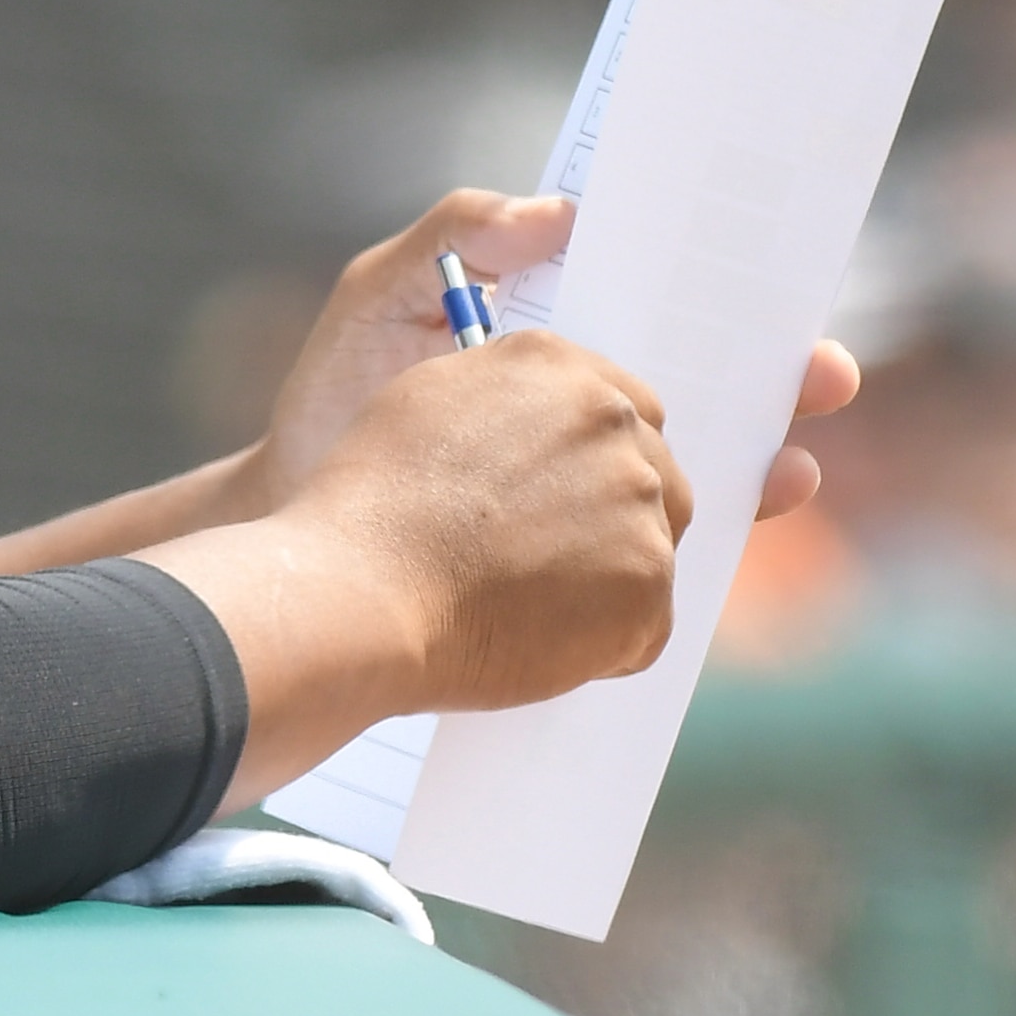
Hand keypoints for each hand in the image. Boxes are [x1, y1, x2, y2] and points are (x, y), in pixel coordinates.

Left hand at [246, 191, 862, 522]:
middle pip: (713, 385)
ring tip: (792, 467)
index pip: (667, 304)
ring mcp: (589, 480)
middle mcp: (590, 407)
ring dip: (764, 463)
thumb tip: (565, 210)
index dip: (732, 297)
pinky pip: (658, 541)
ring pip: (703, 466)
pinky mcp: (579, 549)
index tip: (780, 290)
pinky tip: (733, 530)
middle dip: (779, 381)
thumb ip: (460, 235)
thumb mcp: (382, 297)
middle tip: (823, 373)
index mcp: (561, 336)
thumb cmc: (335, 402)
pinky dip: (709, 536)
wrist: (304, 521)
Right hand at [282, 329, 694, 713]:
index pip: (624, 410)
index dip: (593, 463)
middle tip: (546, 563)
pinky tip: (532, 643)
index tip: (563, 500)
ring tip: (522, 608)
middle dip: (614, 519)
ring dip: (604, 582)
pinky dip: (601, 645)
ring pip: (649, 551)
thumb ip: (505, 404)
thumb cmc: (369, 508)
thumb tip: (534, 432)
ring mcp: (639, 504)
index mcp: (559, 369)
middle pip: (655, 476)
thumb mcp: (426, 402)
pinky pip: (644, 626)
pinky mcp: (645, 584)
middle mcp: (613, 422)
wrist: (360, 592)